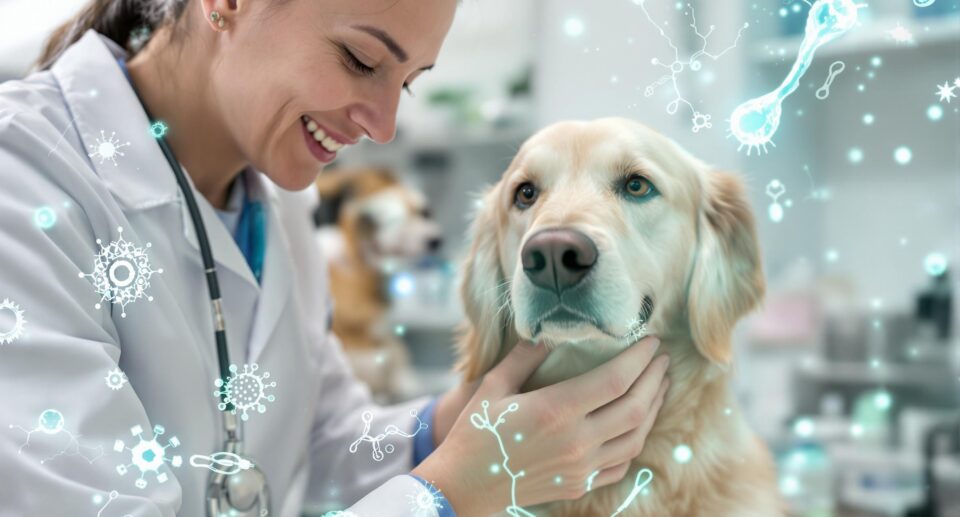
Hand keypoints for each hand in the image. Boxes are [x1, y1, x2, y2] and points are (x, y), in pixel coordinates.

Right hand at [411, 336, 668, 515]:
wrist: (463, 487)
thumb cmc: (474, 433)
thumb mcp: (493, 386)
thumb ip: (525, 356)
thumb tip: (550, 334)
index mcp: (555, 411)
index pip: (615, 379)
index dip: (639, 358)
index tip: (650, 341)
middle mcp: (576, 441)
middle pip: (635, 407)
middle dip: (655, 379)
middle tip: (662, 359)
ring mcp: (581, 468)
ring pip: (636, 437)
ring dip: (653, 408)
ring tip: (658, 386)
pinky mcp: (580, 485)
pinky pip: (622, 463)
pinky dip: (636, 439)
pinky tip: (638, 423)